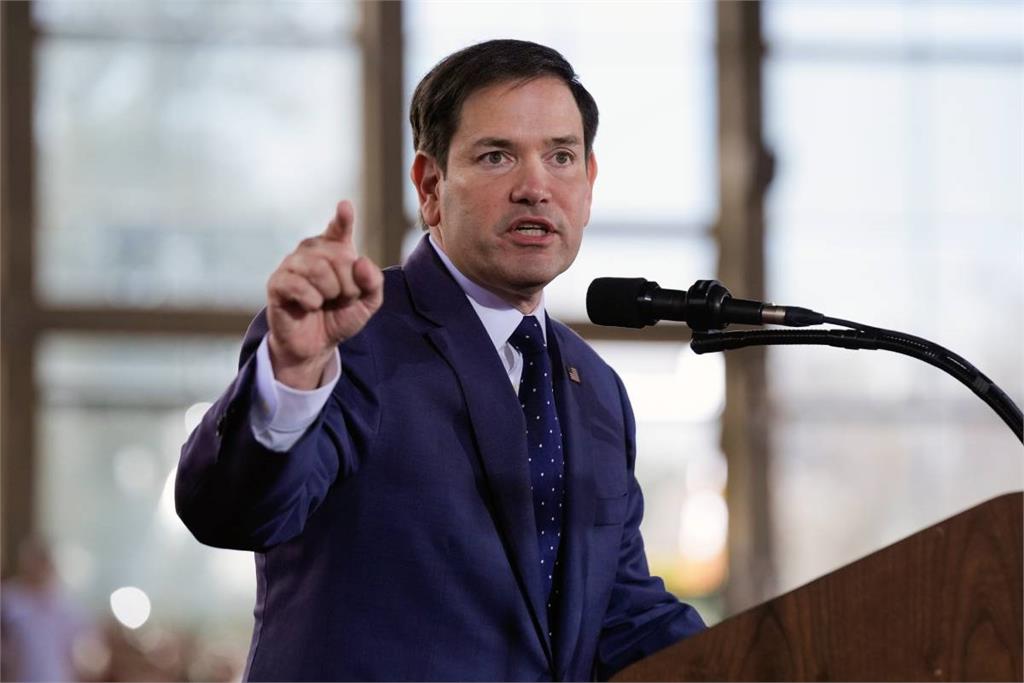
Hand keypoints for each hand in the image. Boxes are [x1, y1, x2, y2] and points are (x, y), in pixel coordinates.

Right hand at [266, 200, 383, 388]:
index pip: (339, 229)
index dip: (343, 218)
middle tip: (341, 299)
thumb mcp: (367, 303)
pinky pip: (299, 285)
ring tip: (324, 302)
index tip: (345, 206)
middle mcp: (312, 251)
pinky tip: (309, 306)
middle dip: (349, 285)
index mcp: (334, 250)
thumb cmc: (339, 317)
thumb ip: (373, 283)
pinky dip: (312, 300)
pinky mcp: (277, 282)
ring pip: (319, 268)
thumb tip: (361, 261)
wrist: (316, 345)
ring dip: (330, 292)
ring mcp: (292, 264)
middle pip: (339, 257)